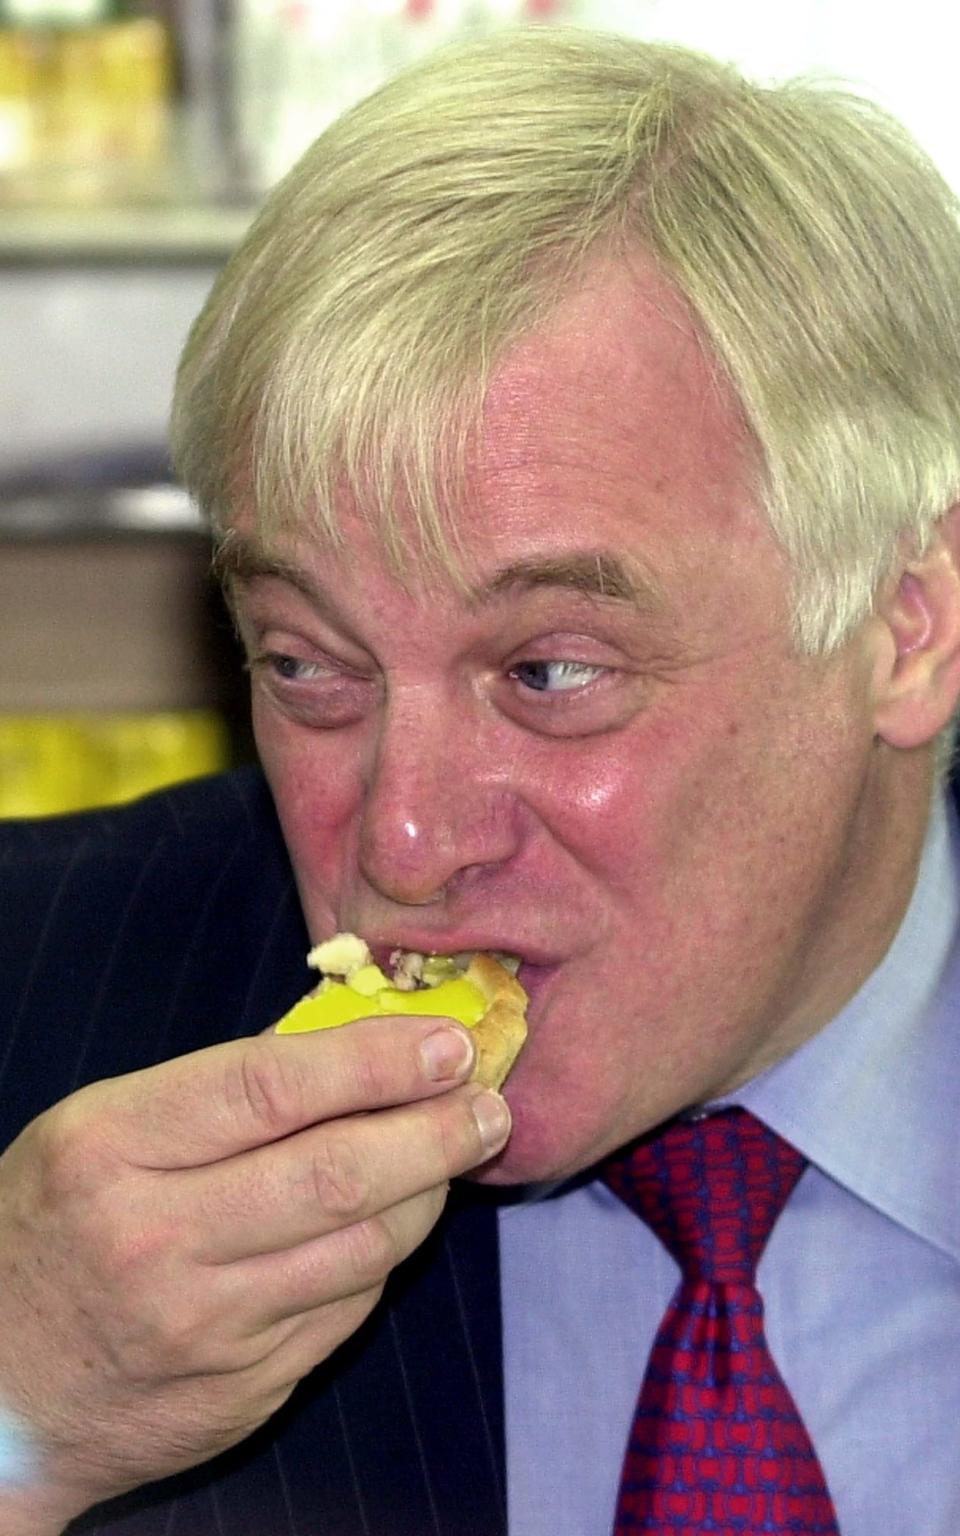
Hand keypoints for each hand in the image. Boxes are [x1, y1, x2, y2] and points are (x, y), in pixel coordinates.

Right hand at [0, 1016, 507, 1529]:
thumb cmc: (52, 1229)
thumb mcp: (99, 1133)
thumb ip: (212, 1095)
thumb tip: (354, 1048)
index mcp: (110, 1149)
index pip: (269, 1088)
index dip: (374, 1060)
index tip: (444, 1043)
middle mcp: (156, 1239)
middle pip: (335, 1172)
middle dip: (434, 1129)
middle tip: (487, 1102)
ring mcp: (204, 1326)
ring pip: (360, 1246)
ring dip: (428, 1191)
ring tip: (459, 1147)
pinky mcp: (242, 1388)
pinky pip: (347, 1308)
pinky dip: (385, 1254)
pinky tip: (398, 1218)